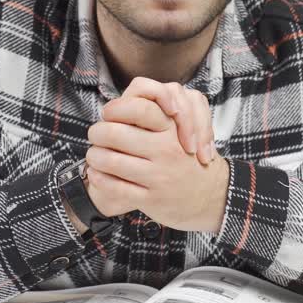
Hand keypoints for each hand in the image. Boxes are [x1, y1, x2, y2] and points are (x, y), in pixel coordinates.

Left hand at [85, 94, 228, 233]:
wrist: (210, 197)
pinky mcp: (152, 199)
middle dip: (97, 132)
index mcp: (172, 129)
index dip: (115, 108)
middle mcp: (166, 151)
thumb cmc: (186, 158)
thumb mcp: (180, 130)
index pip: (138, 107)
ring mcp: (159, 176)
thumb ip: (156, 112)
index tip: (107, 113)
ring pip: (111, 161)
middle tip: (94, 134)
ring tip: (92, 155)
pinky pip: (115, 187)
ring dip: (94, 156)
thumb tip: (118, 104)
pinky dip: (99, 179)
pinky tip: (95, 173)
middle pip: (116, 133)